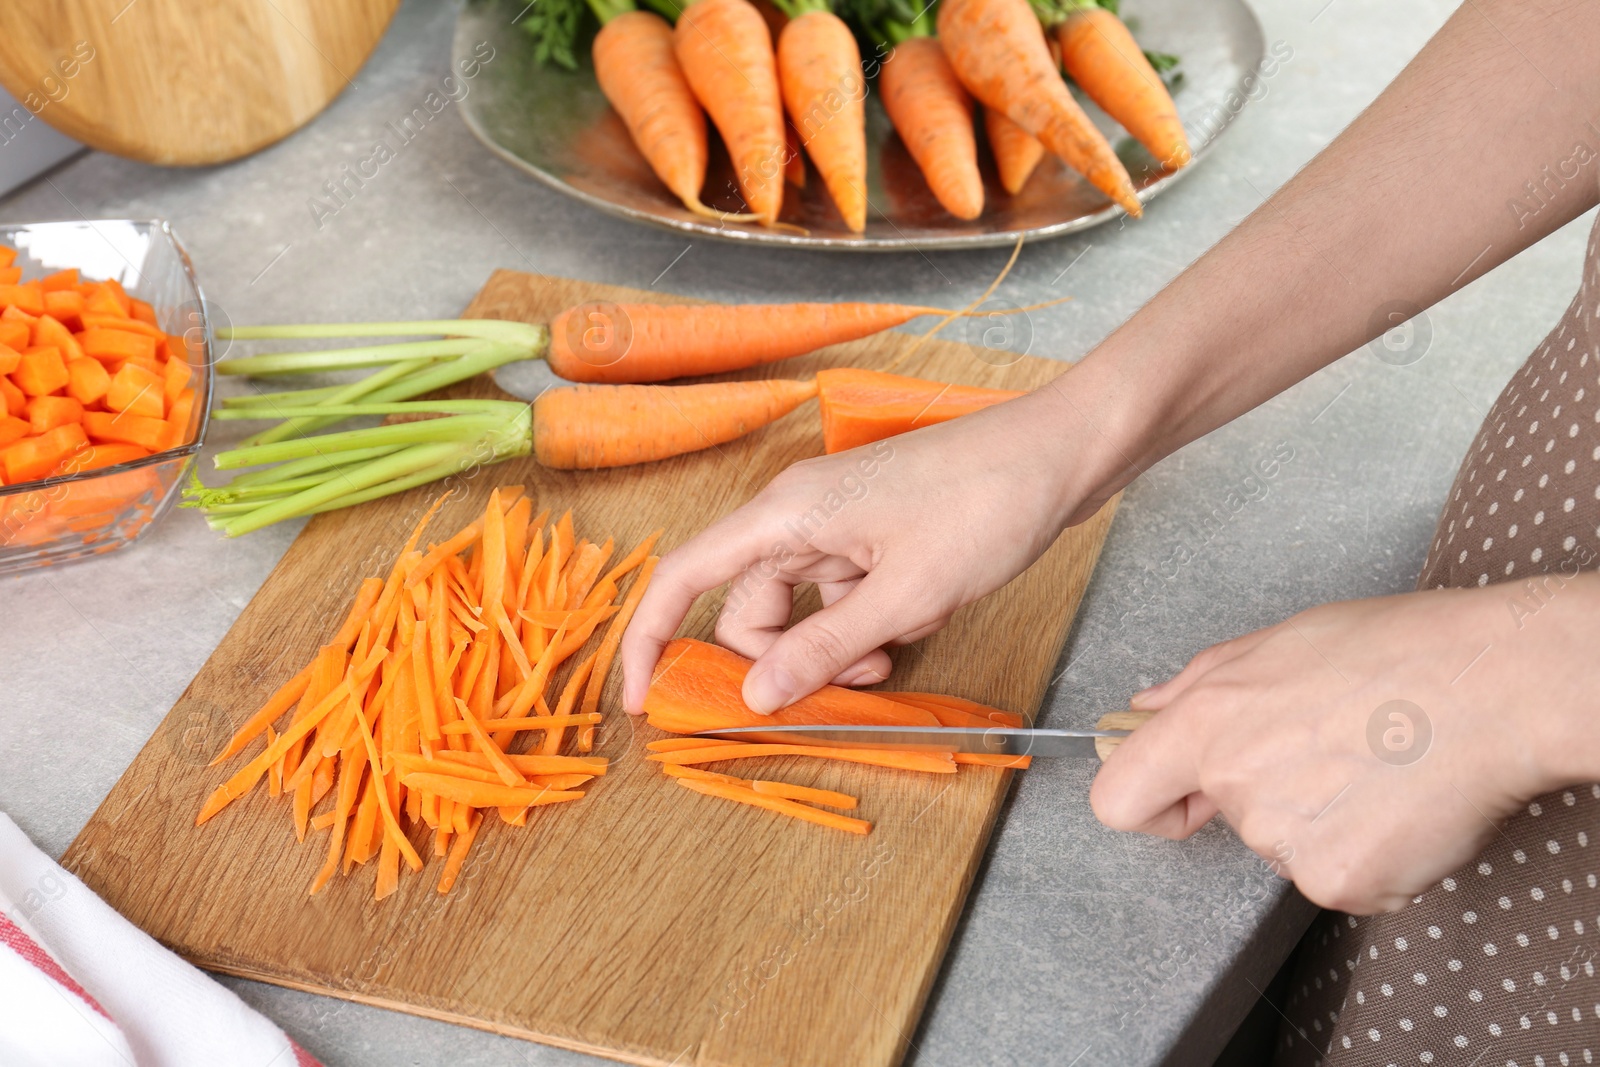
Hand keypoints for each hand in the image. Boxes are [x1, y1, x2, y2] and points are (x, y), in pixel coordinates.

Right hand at [620, 384, 1129, 714]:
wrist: (1062, 453)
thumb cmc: (986, 504)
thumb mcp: (906, 595)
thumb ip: (826, 648)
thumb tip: (755, 695)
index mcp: (786, 515)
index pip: (684, 577)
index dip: (650, 639)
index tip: (643, 702)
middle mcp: (800, 516)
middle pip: (749, 608)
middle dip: (783, 661)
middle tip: (841, 690)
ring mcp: (841, 525)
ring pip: (804, 611)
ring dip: (838, 649)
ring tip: (896, 656)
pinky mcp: (878, 535)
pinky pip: (848, 598)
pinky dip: (874, 625)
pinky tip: (923, 621)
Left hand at [1090, 577, 1599, 912]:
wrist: (1497, 687)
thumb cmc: (1399, 652)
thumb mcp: (1281, 642)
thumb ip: (1200, 683)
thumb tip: (1145, 708)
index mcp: (1209, 724)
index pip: (1118, 798)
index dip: (1145, 802)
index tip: (1181, 797)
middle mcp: (1237, 787)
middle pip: (1228, 819)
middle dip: (1267, 792)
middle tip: (1331, 749)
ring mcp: (1287, 843)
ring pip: (1287, 847)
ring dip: (1324, 819)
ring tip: (1375, 765)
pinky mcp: (1340, 881)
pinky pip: (1337, 878)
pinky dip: (1368, 853)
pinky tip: (1399, 803)